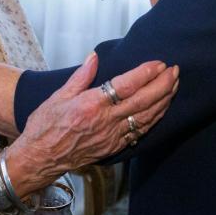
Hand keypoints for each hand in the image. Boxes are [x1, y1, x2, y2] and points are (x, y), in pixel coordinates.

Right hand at [5, 53, 178, 195]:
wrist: (40, 157)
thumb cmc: (45, 125)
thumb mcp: (59, 95)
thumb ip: (81, 76)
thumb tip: (95, 57)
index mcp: (91, 104)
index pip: (126, 85)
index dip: (146, 73)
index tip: (159, 63)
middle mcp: (105, 120)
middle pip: (143, 101)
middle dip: (163, 85)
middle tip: (175, 71)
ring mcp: (112, 136)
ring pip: (146, 117)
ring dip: (164, 101)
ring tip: (174, 85)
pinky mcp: (114, 147)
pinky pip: (140, 132)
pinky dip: (155, 119)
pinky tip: (162, 109)